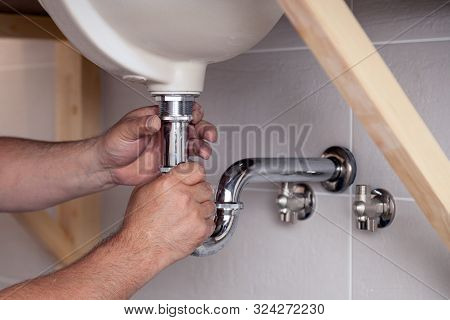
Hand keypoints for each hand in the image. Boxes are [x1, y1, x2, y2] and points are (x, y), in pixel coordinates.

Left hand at [96, 103, 216, 185]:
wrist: (108, 167)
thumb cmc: (113, 144)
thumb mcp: (125, 130)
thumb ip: (140, 124)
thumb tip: (154, 120)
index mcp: (158, 119)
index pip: (180, 111)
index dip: (192, 112)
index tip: (196, 117)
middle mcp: (167, 132)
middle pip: (193, 127)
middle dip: (205, 130)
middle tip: (208, 135)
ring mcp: (169, 148)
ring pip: (193, 144)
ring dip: (202, 146)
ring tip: (204, 151)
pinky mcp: (169, 164)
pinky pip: (186, 162)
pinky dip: (194, 162)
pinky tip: (195, 163)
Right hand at [120, 162, 215, 268]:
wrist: (141, 249)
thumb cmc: (139, 224)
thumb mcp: (143, 192)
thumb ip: (162, 179)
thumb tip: (174, 174)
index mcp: (170, 184)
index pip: (196, 170)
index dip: (196, 175)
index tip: (196, 179)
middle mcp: (184, 196)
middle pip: (206, 187)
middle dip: (200, 193)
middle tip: (191, 201)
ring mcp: (195, 213)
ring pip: (211, 204)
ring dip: (202, 209)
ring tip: (188, 216)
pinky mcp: (201, 229)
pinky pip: (211, 222)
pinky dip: (203, 225)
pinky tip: (190, 226)